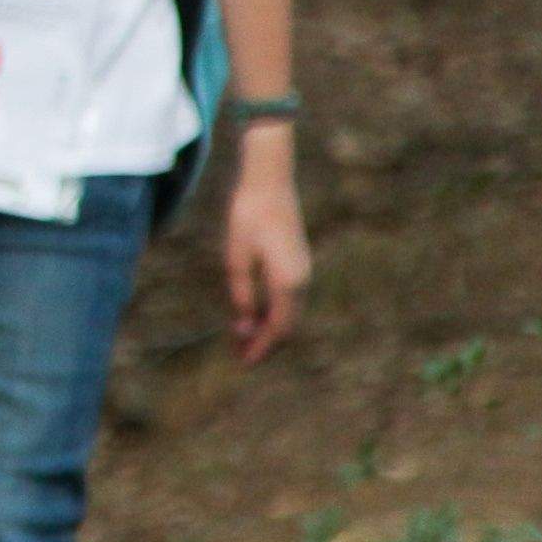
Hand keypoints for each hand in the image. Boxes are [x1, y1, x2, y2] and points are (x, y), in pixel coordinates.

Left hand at [218, 131, 307, 364]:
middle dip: (266, 342)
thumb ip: (242, 293)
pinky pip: (291, 298)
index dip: (261, 347)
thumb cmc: (249, 215)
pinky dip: (275, 311)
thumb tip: (244, 324)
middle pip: (288, 325)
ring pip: (291, 312)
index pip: (278, 328)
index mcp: (288, 281)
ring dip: (271, 327)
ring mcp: (304, 270)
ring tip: (245, 336)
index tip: (244, 361)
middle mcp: (302, 279)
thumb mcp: (236, 258)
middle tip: (241, 353)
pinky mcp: (299, 261)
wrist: (269, 181)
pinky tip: (255, 312)